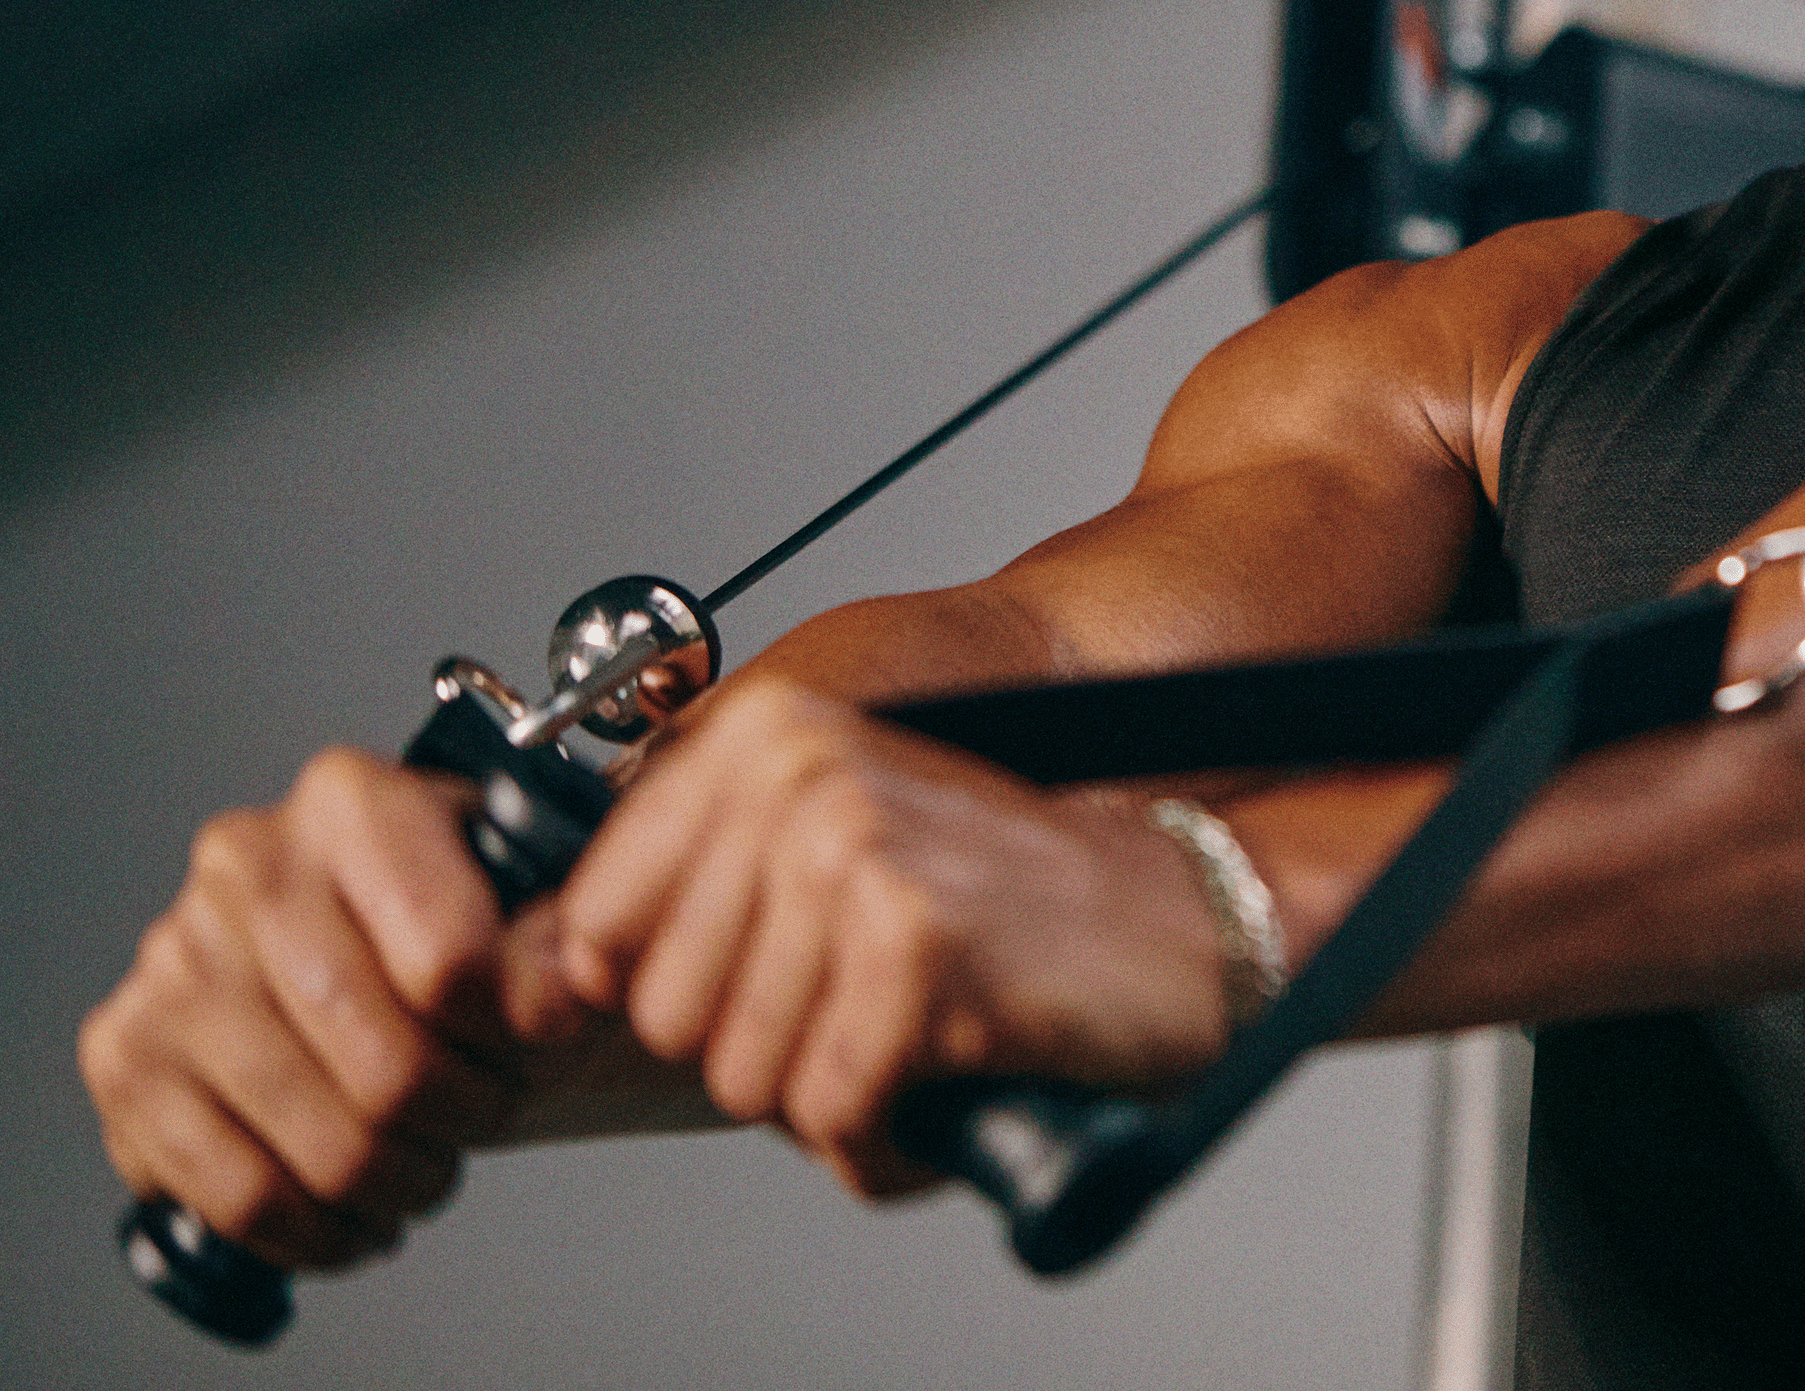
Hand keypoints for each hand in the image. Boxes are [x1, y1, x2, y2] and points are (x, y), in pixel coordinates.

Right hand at [80, 749, 554, 1270]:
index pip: (449, 961)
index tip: (545, 1043)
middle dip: (467, 1116)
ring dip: (402, 1180)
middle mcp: (244, 863)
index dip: (519, 1033)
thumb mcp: (550, 895)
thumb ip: (567, 933)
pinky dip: (317, 1230)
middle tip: (489, 1114)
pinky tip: (360, 1215)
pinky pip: (235, 1192)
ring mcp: (172, 963)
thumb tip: (555, 993)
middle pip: (387, 1065)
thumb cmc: (475, 922)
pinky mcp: (126, 1057)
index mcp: (351, 799)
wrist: (383, 958)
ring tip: (434, 1165)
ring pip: (320, 1141)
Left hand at [556, 676, 1231, 1197]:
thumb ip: (696, 895)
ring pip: (743, 1077)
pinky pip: (833, 1111)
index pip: (598, 925)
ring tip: (927, 1029)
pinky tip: (962, 1061)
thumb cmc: (1019, 904)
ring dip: (837, 1093)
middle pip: (664, 1015)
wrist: (1194, 916)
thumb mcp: (840, 851)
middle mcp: (800, 774)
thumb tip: (547, 983)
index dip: (679, 991)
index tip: (777, 979)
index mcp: (767, 734)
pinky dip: (893, 1133)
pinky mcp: (916, 943)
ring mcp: (856, 852)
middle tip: (878, 1004)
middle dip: (764, 1050)